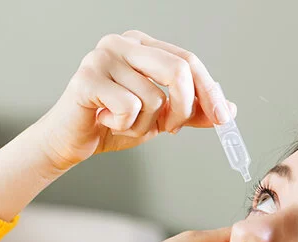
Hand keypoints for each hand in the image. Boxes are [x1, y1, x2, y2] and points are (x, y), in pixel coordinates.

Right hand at [37, 30, 237, 170]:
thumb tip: (228, 110)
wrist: (69, 142)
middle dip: (184, 108)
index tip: (222, 117)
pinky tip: (105, 121)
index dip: (209, 90)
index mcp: (141, 45)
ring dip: (145, 125)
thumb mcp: (159, 118)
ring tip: (123, 124)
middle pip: (178, 69)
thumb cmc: (112, 124)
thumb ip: (191, 111)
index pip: (187, 60)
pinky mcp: (87, 78)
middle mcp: (121, 43)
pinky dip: (124, 126)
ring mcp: (102, 57)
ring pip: (154, 97)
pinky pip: (130, 107)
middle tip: (171, 129)